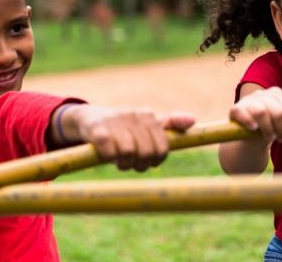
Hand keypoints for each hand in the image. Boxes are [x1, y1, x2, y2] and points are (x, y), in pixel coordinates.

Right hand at [73, 105, 194, 171]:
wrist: (88, 119)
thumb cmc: (123, 126)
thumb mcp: (146, 124)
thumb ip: (170, 123)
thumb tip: (193, 120)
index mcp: (148, 116)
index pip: (162, 147)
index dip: (155, 161)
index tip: (147, 162)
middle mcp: (134, 116)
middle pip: (147, 152)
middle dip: (140, 164)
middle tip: (131, 164)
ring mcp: (116, 122)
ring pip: (129, 153)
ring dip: (124, 164)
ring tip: (119, 161)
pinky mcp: (98, 130)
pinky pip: (110, 151)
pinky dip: (110, 158)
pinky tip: (106, 156)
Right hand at [230, 87, 281, 142]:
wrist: (251, 138)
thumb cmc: (273, 126)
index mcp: (277, 93)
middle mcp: (262, 94)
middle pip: (279, 111)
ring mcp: (248, 101)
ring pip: (262, 112)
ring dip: (269, 130)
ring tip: (271, 138)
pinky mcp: (235, 109)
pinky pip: (242, 112)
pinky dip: (249, 122)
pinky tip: (255, 129)